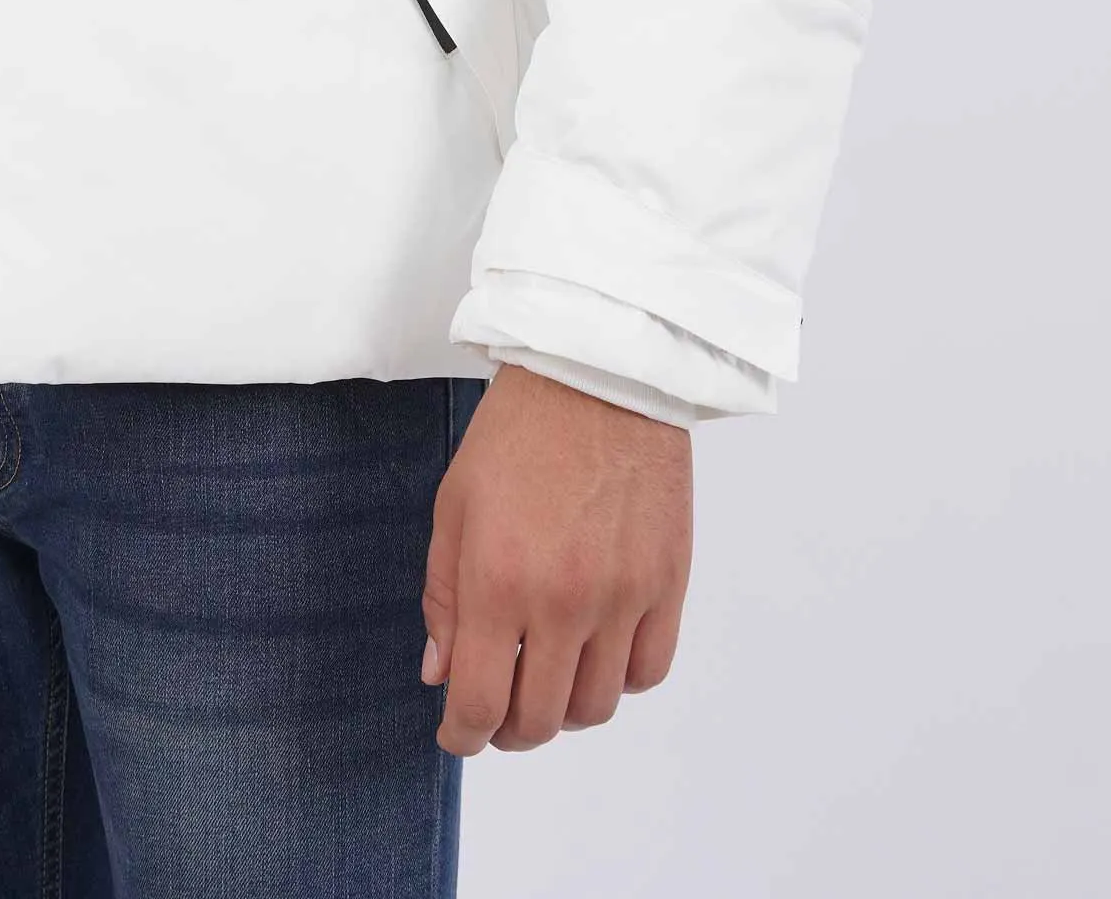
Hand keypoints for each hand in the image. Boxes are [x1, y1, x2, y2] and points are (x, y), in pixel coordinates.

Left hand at [422, 363, 691, 752]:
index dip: (463, 737)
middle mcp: (564, 602)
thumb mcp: (454, 507)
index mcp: (499, 581)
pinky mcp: (669, 583)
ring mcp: (623, 596)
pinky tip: (598, 653)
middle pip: (541, 720)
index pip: (481, 704)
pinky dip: (620, 679)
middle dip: (508, 730)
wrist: (596, 374)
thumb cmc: (516, 433)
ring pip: (597, 707)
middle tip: (497, 710)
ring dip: (564, 709)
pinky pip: (648, 671)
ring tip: (547, 679)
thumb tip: (441, 674)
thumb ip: (444, 598)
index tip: (456, 735)